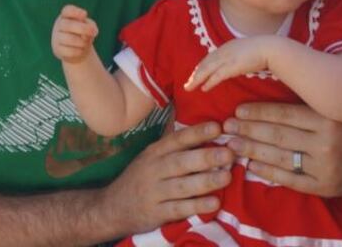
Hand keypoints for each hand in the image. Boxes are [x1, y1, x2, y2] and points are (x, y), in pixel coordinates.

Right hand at [52, 5, 97, 62]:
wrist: (79, 49)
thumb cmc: (85, 33)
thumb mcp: (90, 27)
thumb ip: (90, 27)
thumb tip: (86, 34)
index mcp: (66, 15)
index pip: (67, 10)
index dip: (75, 12)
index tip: (85, 15)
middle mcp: (59, 25)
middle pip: (67, 25)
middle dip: (82, 29)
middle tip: (93, 32)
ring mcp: (56, 37)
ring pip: (68, 39)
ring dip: (81, 42)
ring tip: (85, 43)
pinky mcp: (57, 49)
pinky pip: (69, 51)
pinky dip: (79, 51)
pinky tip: (80, 50)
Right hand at [99, 122, 234, 233]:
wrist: (112, 207)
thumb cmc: (141, 177)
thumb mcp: (152, 157)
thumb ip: (177, 147)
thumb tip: (211, 130)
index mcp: (155, 152)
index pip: (177, 140)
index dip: (197, 133)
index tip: (218, 128)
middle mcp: (154, 170)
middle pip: (181, 162)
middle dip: (206, 157)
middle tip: (229, 153)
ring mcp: (154, 192)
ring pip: (182, 186)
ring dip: (206, 181)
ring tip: (227, 176)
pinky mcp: (156, 213)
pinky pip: (179, 209)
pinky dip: (197, 206)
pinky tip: (214, 203)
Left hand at [185, 36, 271, 91]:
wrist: (271, 48)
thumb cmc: (265, 50)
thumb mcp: (249, 50)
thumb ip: (241, 55)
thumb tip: (240, 62)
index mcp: (229, 45)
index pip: (211, 56)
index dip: (202, 65)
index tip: (196, 73)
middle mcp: (225, 50)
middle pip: (206, 62)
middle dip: (196, 73)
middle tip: (188, 83)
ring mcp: (228, 58)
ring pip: (207, 69)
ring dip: (197, 79)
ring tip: (189, 87)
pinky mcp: (232, 66)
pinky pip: (217, 76)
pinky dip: (209, 82)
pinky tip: (204, 88)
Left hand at [224, 102, 341, 196]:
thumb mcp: (332, 111)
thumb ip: (306, 107)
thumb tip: (267, 101)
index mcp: (326, 118)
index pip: (284, 114)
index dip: (258, 112)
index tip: (238, 110)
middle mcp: (325, 141)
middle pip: (277, 135)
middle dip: (248, 130)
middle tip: (228, 127)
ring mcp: (324, 166)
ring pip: (280, 156)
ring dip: (252, 150)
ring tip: (233, 145)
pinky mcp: (323, 186)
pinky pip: (289, 179)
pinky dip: (268, 172)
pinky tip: (251, 166)